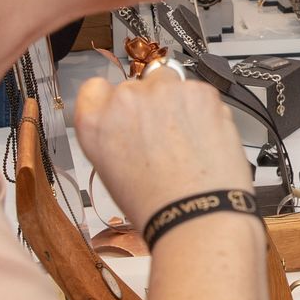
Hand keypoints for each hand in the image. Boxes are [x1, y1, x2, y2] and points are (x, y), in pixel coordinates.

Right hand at [72, 71, 254, 230]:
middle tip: (164, 137)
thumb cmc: (157, 206)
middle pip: (137, 86)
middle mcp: (125, 99)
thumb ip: (113, 134)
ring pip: (171, 85)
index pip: (96, 89)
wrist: (198, 215)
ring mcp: (163, 92)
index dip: (115, 102)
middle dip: (151, 106)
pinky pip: (199, 93)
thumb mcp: (112, 171)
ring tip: (187, 142)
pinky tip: (204, 139)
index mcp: (95, 122)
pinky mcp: (199, 92)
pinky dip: (204, 110)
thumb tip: (127, 123)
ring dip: (177, 104)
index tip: (128, 114)